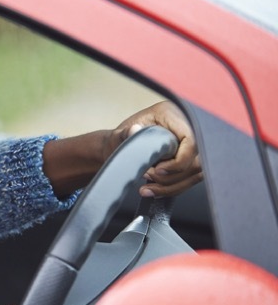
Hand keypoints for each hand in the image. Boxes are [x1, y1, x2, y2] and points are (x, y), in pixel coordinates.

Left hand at [42, 101, 200, 198]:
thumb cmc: (110, 142)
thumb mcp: (116, 138)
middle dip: (173, 177)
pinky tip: (153, 189)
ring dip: (172, 186)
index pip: (193, 145)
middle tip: (149, 181)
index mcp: (172, 115)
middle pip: (198, 163)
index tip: (155, 171)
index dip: (177, 163)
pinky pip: (189, 179)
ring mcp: (189, 145)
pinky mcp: (187, 161)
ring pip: (196, 174)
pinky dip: (172, 189)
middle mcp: (185, 127)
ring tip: (148, 187)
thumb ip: (128, 135)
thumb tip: (139, 131)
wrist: (107, 152)